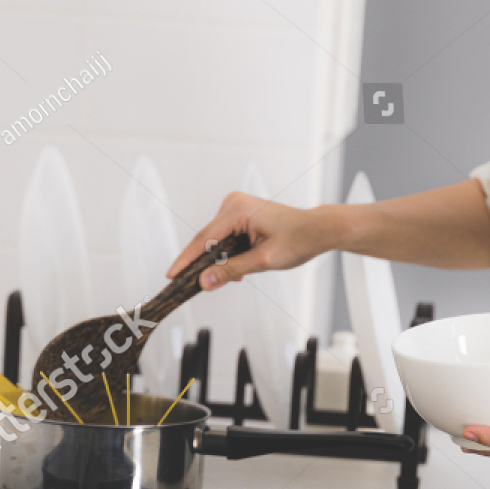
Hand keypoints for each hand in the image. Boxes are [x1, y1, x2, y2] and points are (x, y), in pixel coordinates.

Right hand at [167, 192, 338, 290]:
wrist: (317, 230)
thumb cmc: (299, 239)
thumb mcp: (264, 260)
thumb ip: (232, 270)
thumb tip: (205, 281)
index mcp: (239, 209)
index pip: (204, 238)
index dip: (186, 260)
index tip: (172, 275)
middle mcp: (234, 203)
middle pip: (207, 239)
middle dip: (203, 263)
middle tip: (195, 286)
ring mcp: (236, 206)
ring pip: (215, 239)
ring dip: (219, 259)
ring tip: (233, 277)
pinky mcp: (239, 213)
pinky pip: (224, 236)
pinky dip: (227, 253)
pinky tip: (238, 266)